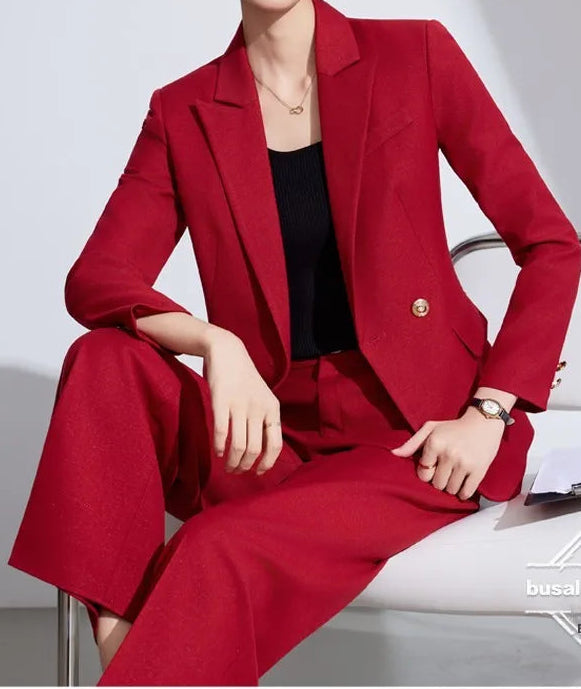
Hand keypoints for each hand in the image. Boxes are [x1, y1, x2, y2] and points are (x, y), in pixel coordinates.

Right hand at [203, 329, 282, 475]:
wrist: (228, 352)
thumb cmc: (245, 380)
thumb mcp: (263, 398)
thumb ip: (265, 421)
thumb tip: (263, 452)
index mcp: (272, 409)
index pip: (275, 445)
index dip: (267, 463)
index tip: (258, 472)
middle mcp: (258, 408)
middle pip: (255, 449)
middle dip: (245, 466)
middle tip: (237, 471)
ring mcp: (240, 404)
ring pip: (239, 445)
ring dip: (232, 462)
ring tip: (227, 466)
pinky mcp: (221, 401)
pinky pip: (221, 432)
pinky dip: (219, 447)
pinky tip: (217, 452)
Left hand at [389, 408, 505, 498]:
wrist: (483, 422)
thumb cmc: (453, 427)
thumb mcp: (430, 429)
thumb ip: (411, 443)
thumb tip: (393, 453)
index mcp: (435, 443)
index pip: (423, 474)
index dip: (428, 472)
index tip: (434, 466)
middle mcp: (449, 453)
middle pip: (437, 484)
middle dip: (439, 480)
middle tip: (446, 471)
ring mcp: (464, 463)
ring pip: (450, 490)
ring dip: (451, 487)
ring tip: (455, 475)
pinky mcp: (479, 470)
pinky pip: (466, 493)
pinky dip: (463, 492)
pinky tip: (463, 483)